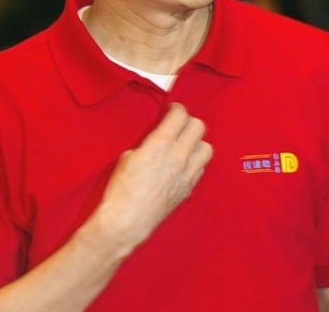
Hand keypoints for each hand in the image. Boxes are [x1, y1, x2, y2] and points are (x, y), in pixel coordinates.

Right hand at [91, 103, 212, 251]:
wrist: (127, 220)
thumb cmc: (121, 189)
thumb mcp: (128, 157)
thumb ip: (149, 144)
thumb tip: (157, 141)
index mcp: (161, 144)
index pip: (180, 115)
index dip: (177, 108)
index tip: (172, 110)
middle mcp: (179, 156)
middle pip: (199, 127)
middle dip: (189, 122)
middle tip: (179, 125)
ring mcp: (188, 173)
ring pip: (207, 148)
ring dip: (197, 143)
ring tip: (185, 145)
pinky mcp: (189, 188)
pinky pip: (201, 168)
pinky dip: (195, 162)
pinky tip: (184, 165)